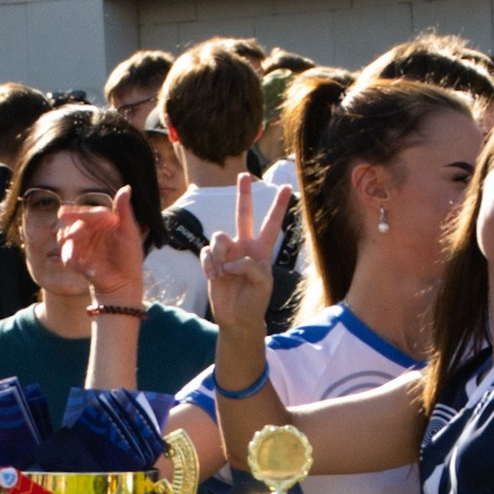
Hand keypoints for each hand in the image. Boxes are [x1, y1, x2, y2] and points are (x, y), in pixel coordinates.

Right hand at [57, 186, 148, 306]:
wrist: (124, 283)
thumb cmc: (130, 257)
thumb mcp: (129, 232)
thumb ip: (124, 210)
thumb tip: (126, 187)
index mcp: (104, 222)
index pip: (91, 213)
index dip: (82, 212)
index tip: (76, 212)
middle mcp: (92, 231)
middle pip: (77, 224)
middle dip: (72, 226)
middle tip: (65, 229)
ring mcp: (83, 245)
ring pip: (67, 237)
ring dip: (66, 239)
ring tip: (68, 244)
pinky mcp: (78, 260)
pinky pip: (68, 255)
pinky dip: (69, 257)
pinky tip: (70, 261)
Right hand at [204, 176, 291, 332]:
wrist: (238, 318)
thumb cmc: (255, 301)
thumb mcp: (262, 284)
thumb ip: (251, 266)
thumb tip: (229, 260)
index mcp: (262, 250)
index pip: (272, 224)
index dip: (279, 207)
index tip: (287, 188)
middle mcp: (244, 246)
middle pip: (243, 214)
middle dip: (243, 194)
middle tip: (243, 175)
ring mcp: (227, 253)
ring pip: (219, 237)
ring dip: (218, 255)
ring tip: (221, 272)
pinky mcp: (212, 261)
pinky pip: (206, 253)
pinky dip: (209, 265)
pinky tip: (214, 277)